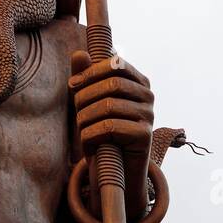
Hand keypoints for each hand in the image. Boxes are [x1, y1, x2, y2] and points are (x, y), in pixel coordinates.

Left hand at [69, 52, 153, 215]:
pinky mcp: (145, 135)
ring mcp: (150, 115)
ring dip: (86, 118)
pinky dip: (92, 134)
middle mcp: (148, 95)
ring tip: (81, 129)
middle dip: (86, 97)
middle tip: (76, 112)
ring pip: (109, 106)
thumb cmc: (102, 130)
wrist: (116, 168)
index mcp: (138, 81)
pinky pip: (111, 127)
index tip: (72, 85)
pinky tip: (89, 141)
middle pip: (112, 85)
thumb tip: (79, 54)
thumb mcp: (90, 101)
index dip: (91, 73)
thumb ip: (85, 76)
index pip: (115, 65)